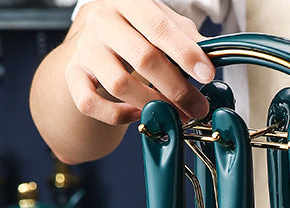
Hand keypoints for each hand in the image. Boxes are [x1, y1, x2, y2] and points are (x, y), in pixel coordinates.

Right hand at [64, 0, 214, 126]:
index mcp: (128, 3)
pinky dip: (116, 115)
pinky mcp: (73, 75)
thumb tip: (216, 54)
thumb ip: (186, 38)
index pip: (158, 26)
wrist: (92, 42)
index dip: (185, 52)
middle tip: (197, 108)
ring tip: (173, 115)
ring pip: (119, 85)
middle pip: (143, 58)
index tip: (207, 74)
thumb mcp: (160, 25)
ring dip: (152, 105)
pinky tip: (136, 115)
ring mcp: (84, 49)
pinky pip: (90, 103)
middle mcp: (102, 21)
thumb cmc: (133, 33)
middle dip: (177, 89)